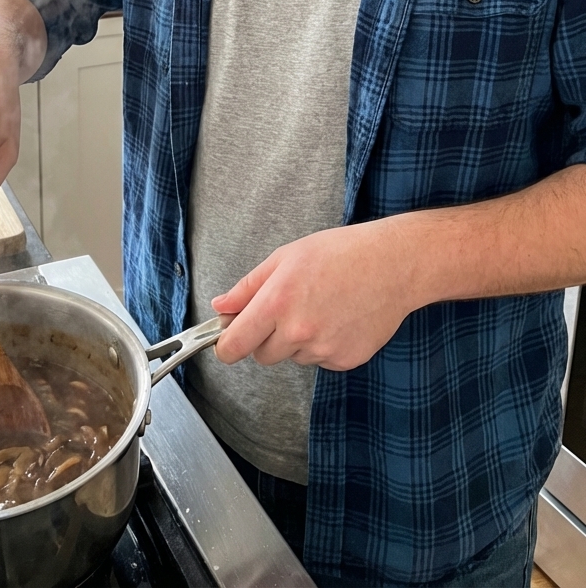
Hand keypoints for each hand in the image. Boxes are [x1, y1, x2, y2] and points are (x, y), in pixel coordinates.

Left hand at [212, 220, 419, 370]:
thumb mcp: (285, 257)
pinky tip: (338, 318)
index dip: (226, 345)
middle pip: (262, 355)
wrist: (392, 265)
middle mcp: (298, 332)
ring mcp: (323, 350)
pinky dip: (323, 345)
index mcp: (277, 303)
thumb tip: (221, 307)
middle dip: (265, 338)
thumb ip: (248, 286)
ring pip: (293, 356)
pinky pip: (320, 360)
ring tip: (320, 306)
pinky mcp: (345, 360)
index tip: (228, 341)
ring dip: (297, 340)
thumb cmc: (339, 253)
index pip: (234, 346)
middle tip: (287, 308)